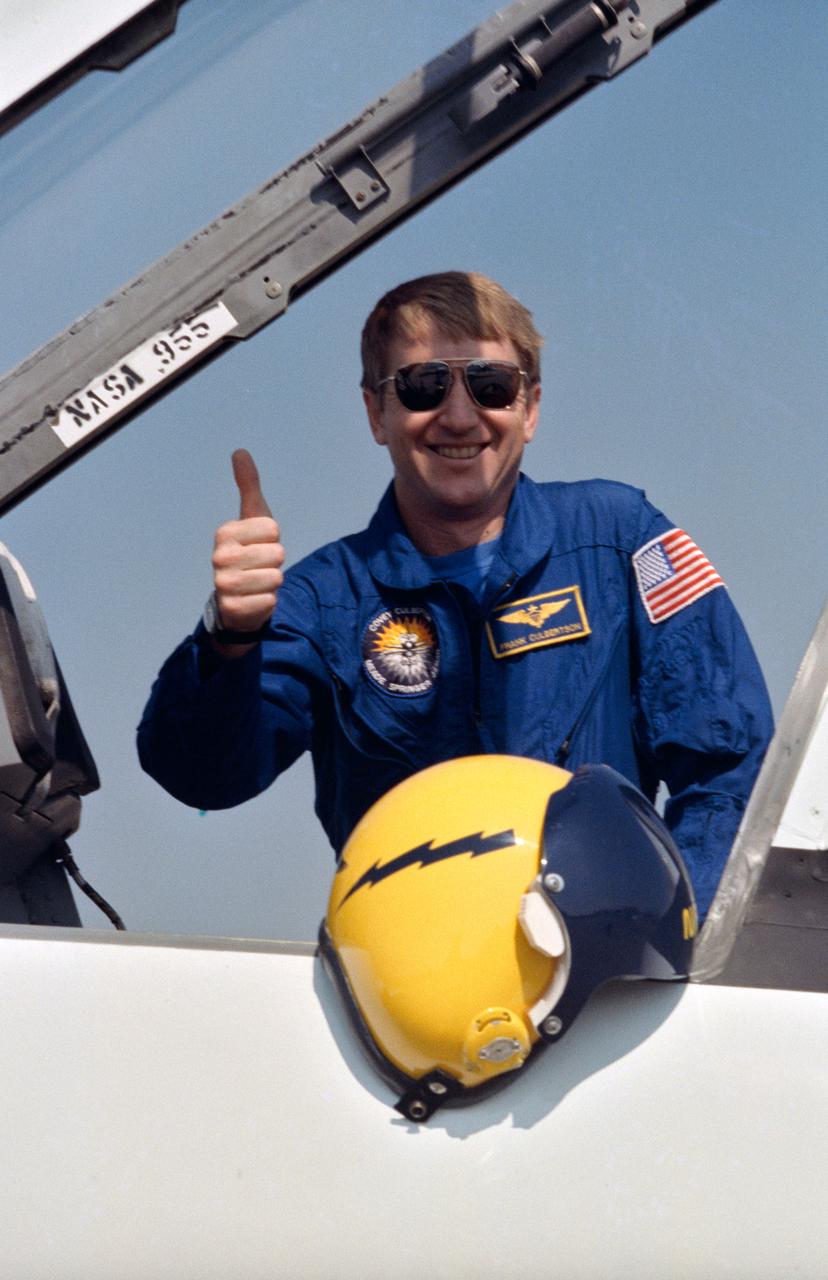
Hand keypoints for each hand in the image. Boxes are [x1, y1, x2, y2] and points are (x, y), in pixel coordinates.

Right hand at [211, 450, 283, 647]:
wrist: (238, 599)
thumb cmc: (250, 552)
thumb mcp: (253, 518)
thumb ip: (248, 486)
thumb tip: (240, 451)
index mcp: (224, 533)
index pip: (273, 529)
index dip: (273, 539)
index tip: (259, 545)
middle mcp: (219, 557)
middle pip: (277, 554)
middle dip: (275, 563)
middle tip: (260, 567)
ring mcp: (224, 584)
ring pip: (276, 578)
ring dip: (272, 582)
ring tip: (257, 582)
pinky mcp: (233, 608)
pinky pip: (270, 600)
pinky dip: (268, 602)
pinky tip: (254, 600)